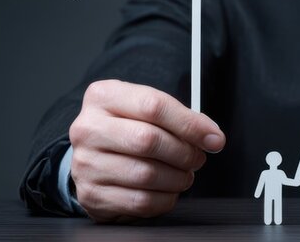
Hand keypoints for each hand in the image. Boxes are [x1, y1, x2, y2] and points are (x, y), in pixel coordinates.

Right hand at [69, 80, 225, 222]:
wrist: (92, 157)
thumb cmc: (126, 130)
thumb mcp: (146, 110)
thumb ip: (178, 117)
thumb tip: (211, 136)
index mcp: (103, 97)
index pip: (154, 106)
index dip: (190, 124)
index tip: (213, 137)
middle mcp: (88, 128)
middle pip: (148, 140)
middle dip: (184, 153)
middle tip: (197, 158)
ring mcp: (85, 163)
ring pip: (146, 174)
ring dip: (177, 178)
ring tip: (183, 174)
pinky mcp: (91, 194)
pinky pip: (140, 201)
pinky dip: (164, 198)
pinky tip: (168, 190)